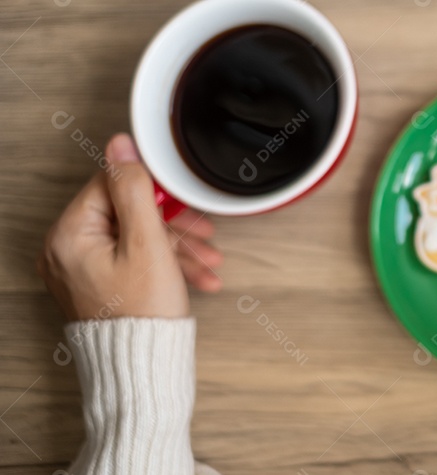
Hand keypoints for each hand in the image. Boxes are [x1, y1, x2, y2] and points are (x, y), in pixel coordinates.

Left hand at [39, 134, 222, 320]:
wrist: (142, 368)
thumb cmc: (143, 315)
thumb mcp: (147, 242)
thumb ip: (135, 189)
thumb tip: (120, 145)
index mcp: (69, 235)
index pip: (111, 186)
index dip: (154, 190)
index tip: (183, 201)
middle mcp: (65, 251)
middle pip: (126, 214)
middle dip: (173, 225)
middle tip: (204, 232)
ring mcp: (79, 271)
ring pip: (134, 240)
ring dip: (175, 247)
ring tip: (208, 261)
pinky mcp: (96, 286)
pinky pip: (130, 261)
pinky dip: (162, 265)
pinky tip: (194, 275)